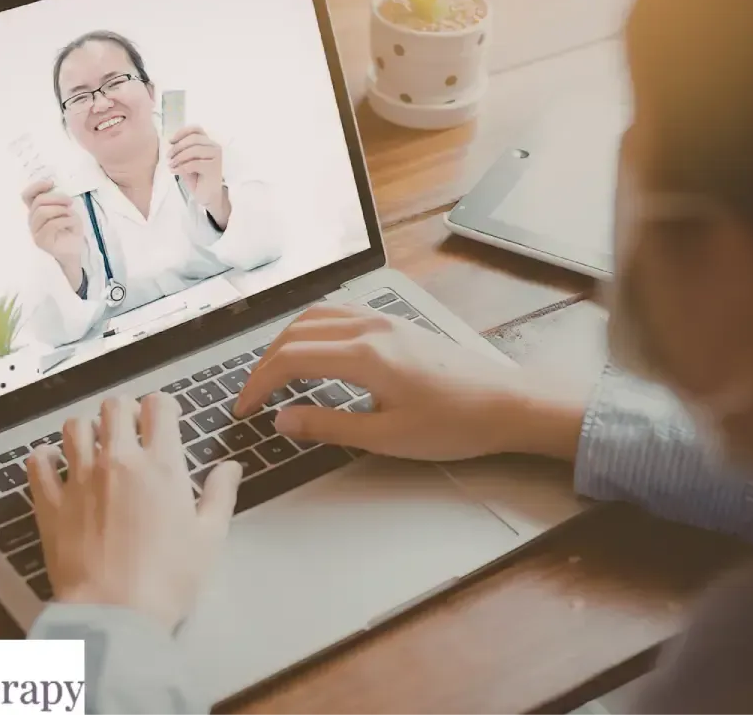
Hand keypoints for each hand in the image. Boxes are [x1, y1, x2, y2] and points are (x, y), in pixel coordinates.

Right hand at [22, 179, 83, 287]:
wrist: (74, 253)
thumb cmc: (70, 231)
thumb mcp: (66, 211)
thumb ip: (58, 201)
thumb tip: (54, 188)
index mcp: (36, 212)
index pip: (27, 196)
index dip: (37, 186)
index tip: (51, 183)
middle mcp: (33, 221)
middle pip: (38, 202)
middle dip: (56, 198)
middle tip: (70, 201)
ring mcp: (35, 232)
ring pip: (43, 212)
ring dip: (61, 210)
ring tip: (71, 215)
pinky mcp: (41, 241)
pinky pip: (52, 224)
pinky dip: (66, 220)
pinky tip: (72, 224)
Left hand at [27, 394, 242, 631]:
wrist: (115, 614)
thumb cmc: (166, 580)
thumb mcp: (209, 537)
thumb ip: (220, 494)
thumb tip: (230, 468)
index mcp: (161, 465)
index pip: (159, 406)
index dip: (163, 406)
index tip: (165, 419)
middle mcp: (118, 462)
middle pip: (115, 406)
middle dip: (125, 411)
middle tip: (131, 430)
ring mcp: (80, 479)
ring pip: (75, 426)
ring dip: (87, 429)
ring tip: (95, 446)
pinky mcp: (51, 503)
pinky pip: (38, 463)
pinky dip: (45, 458)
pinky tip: (55, 466)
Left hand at [168, 126, 226, 215]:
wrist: (208, 197)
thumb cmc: (198, 178)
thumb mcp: (188, 161)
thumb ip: (184, 150)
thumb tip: (172, 143)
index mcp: (209, 143)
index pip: (196, 129)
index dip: (181, 132)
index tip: (171, 141)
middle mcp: (215, 147)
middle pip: (193, 139)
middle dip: (177, 147)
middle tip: (168, 157)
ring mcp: (216, 157)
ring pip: (194, 150)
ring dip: (179, 157)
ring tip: (171, 165)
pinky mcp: (214, 168)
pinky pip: (194, 163)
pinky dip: (181, 167)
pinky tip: (175, 171)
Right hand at [234, 304, 587, 461]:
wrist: (507, 404)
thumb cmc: (455, 424)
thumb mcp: (387, 437)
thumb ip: (328, 426)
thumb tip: (283, 420)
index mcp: (365, 356)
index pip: (291, 358)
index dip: (259, 382)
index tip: (245, 407)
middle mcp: (371, 328)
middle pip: (297, 332)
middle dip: (265, 362)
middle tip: (252, 395)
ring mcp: (385, 321)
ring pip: (316, 316)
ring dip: (286, 340)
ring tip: (274, 372)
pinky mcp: (396, 324)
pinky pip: (340, 314)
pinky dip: (312, 329)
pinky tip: (312, 350)